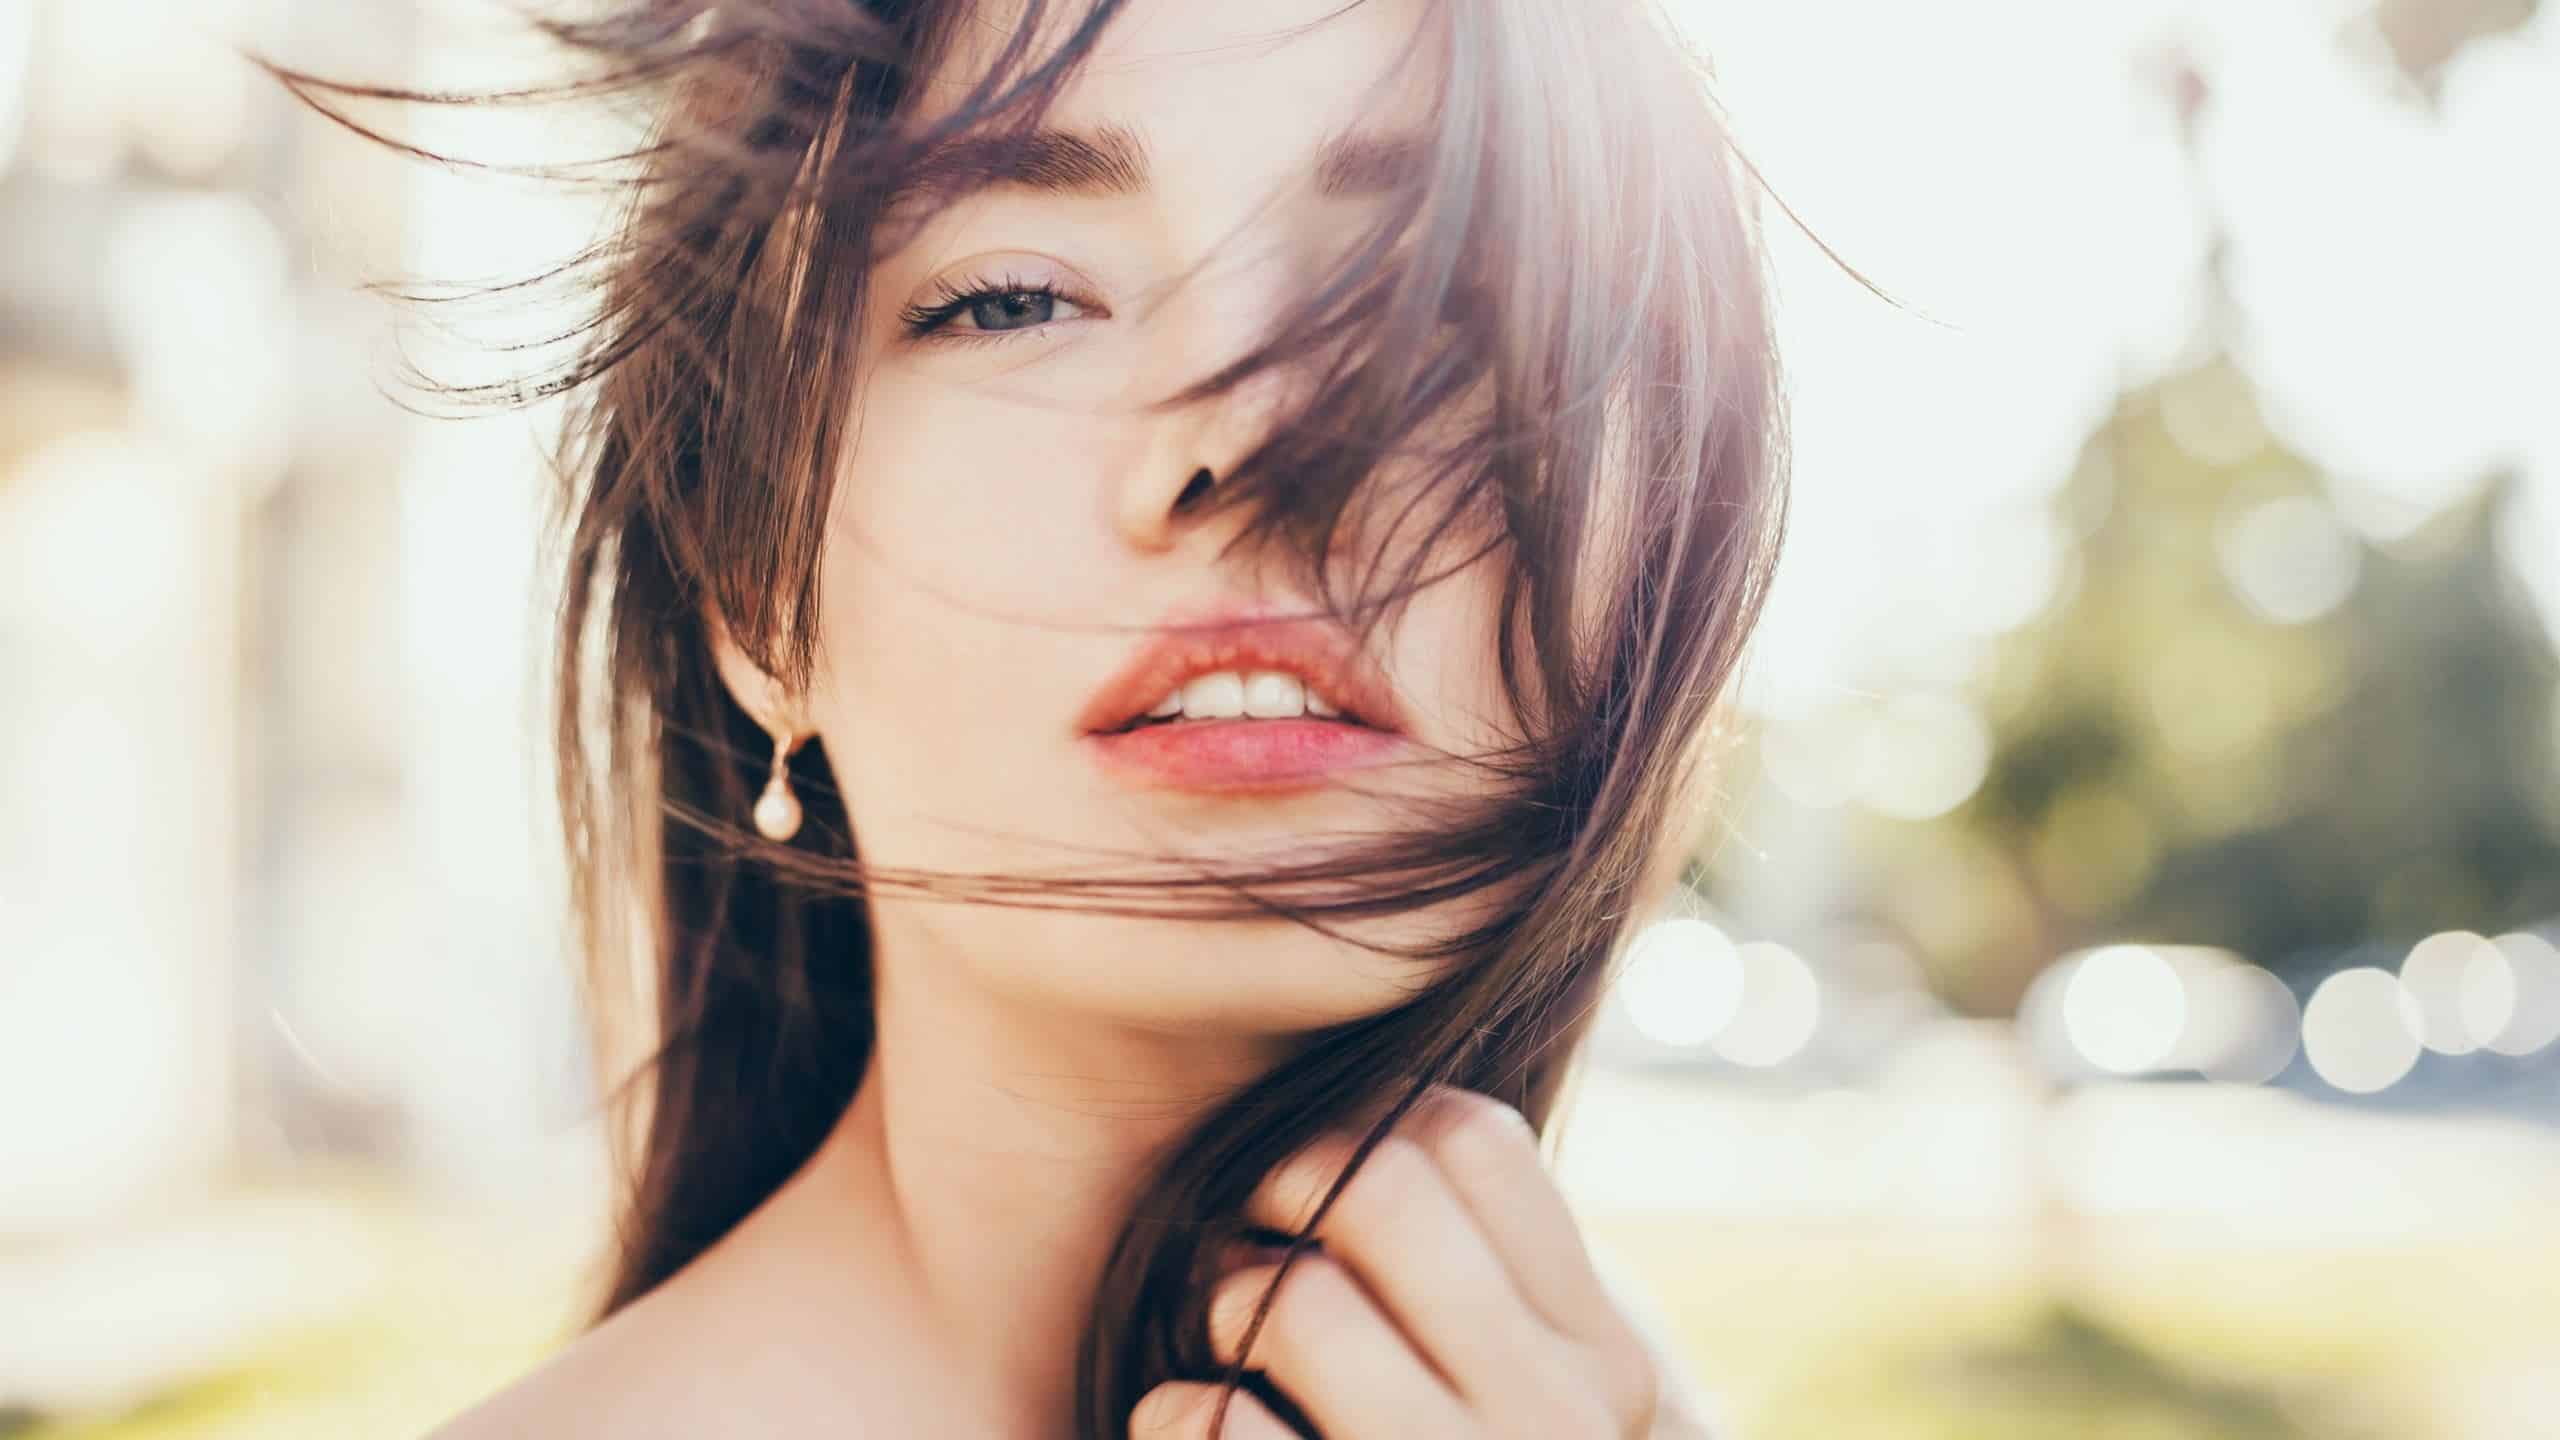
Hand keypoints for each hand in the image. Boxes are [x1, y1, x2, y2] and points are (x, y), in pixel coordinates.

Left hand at [1128, 1085, 1671, 1438]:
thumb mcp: (1534, 1384)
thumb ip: (1497, 1278)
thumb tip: (1390, 1112)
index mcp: (1605, 1364)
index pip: (1468, 1139)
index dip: (1370, 1127)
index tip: (1338, 1185)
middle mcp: (1554, 1430)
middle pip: (1379, 1182)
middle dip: (1290, 1188)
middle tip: (1270, 1233)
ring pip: (1296, 1298)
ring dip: (1232, 1301)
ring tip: (1241, 1343)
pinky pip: (1215, 1427)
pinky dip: (1180, 1414)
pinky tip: (1206, 1429)